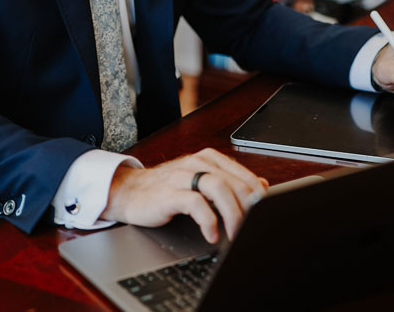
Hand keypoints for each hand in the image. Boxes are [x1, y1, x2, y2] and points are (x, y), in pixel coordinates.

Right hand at [100, 148, 267, 242]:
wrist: (129, 191)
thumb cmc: (167, 188)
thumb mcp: (201, 181)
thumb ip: (229, 181)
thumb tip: (261, 185)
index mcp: (208, 158)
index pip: (243, 175)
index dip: (257, 196)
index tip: (264, 213)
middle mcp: (197, 163)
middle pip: (234, 182)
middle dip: (248, 208)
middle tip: (253, 227)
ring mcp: (182, 176)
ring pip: (218, 188)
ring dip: (232, 213)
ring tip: (235, 232)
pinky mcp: (169, 193)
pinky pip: (195, 204)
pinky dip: (208, 220)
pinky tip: (212, 234)